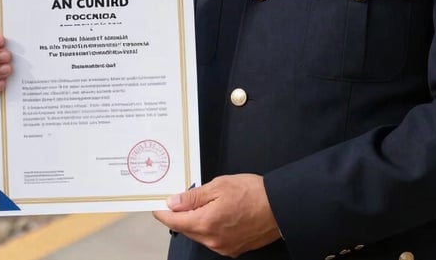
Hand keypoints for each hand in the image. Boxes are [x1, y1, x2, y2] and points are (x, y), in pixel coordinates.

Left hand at [152, 174, 279, 256]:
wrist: (280, 208)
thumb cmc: (251, 192)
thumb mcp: (219, 186)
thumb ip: (193, 197)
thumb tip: (173, 203)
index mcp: (206, 223)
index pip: (175, 221)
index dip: (163, 213)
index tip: (155, 207)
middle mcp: (212, 240)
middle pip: (186, 229)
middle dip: (180, 215)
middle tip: (177, 199)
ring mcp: (224, 247)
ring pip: (199, 235)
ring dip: (195, 221)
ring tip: (199, 204)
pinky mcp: (234, 249)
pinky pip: (212, 239)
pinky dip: (208, 227)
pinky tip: (214, 214)